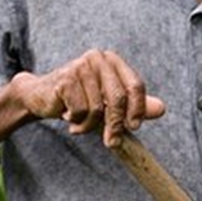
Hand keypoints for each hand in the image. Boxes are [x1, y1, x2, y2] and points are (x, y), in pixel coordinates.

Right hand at [10, 49, 165, 146]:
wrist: (40, 96)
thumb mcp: (106, 102)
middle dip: (115, 124)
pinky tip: (67, 117)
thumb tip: (161, 109)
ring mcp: (80, 67)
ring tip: (79, 124)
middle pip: (117, 98)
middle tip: (111, 142)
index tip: (135, 127)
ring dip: (89, 125)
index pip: (135, 85)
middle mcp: (97, 58)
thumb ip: (132, 104)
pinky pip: (81, 110)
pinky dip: (76, 121)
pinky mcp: (65, 79)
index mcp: (111, 60)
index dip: (138, 108)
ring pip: (97, 108)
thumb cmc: (77, 98)